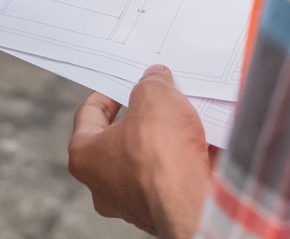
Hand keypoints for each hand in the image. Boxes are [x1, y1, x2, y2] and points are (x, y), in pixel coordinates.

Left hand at [67, 67, 212, 238]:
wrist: (195, 203)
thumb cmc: (161, 155)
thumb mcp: (154, 96)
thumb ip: (151, 82)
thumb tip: (156, 79)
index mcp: (85, 157)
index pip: (88, 115)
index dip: (108, 93)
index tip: (124, 84)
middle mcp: (103, 185)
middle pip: (120, 138)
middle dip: (142, 115)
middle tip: (158, 97)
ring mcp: (133, 201)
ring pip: (148, 158)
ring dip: (167, 137)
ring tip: (186, 115)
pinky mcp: (163, 210)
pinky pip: (172, 176)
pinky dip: (186, 158)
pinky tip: (204, 140)